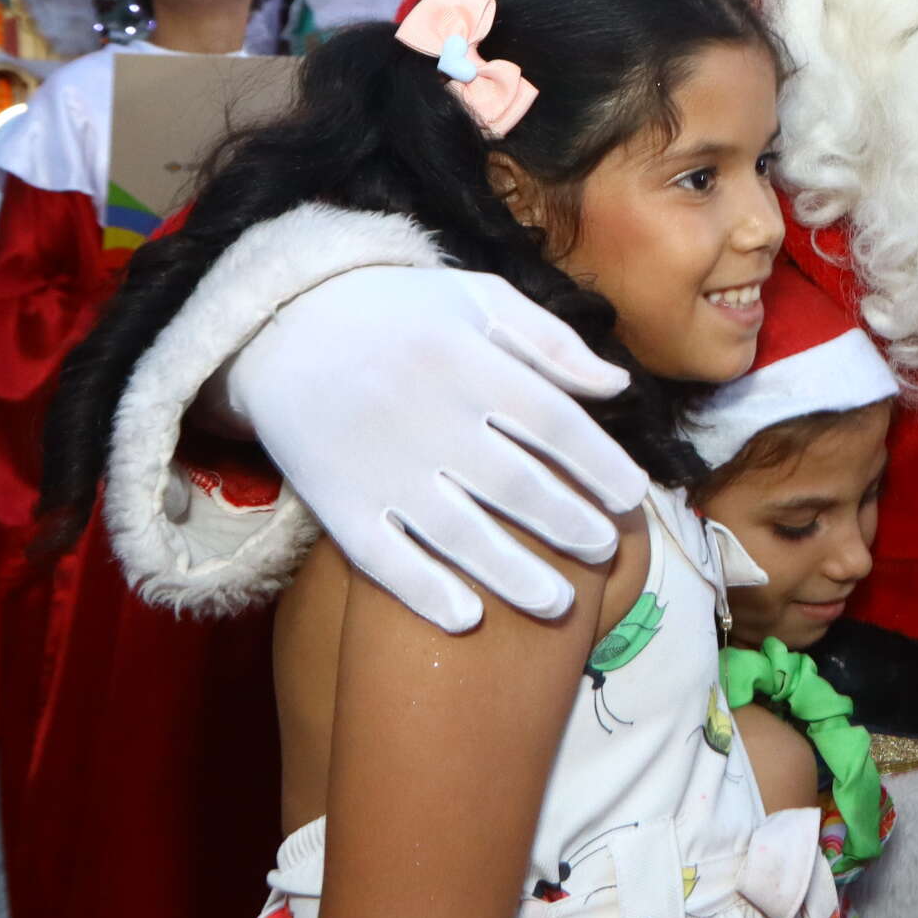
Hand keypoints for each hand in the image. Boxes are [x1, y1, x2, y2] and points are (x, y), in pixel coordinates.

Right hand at [223, 267, 648, 631]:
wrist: (283, 325)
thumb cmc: (400, 310)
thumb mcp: (478, 299)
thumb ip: (551, 341)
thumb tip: (618, 386)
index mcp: (465, 360)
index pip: (550, 420)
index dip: (599, 462)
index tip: (633, 495)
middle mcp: (424, 416)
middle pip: (511, 482)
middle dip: (567, 521)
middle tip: (605, 549)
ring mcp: (377, 465)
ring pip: (454, 530)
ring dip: (511, 572)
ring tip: (560, 601)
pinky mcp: (337, 501)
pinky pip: (381, 556)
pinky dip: (422, 590)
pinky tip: (466, 617)